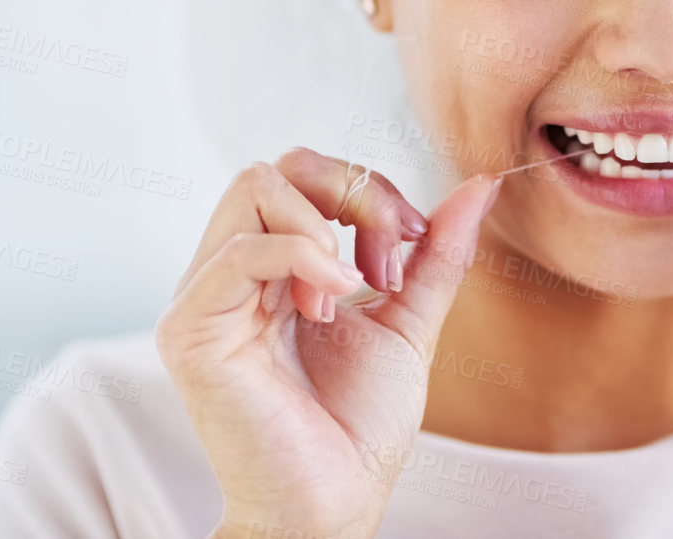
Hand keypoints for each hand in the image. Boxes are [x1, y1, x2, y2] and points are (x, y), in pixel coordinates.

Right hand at [155, 148, 501, 538]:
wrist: (332, 506)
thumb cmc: (357, 430)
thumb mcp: (408, 322)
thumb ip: (436, 254)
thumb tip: (481, 185)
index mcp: (271, 269)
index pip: (304, 174)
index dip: (367, 190)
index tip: (408, 243)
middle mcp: (229, 275)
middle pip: (277, 167)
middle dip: (351, 191)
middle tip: (387, 259)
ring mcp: (205, 299)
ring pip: (253, 187)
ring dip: (325, 223)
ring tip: (350, 290)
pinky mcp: (191, 330)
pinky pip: (241, 251)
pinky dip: (302, 257)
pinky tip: (333, 301)